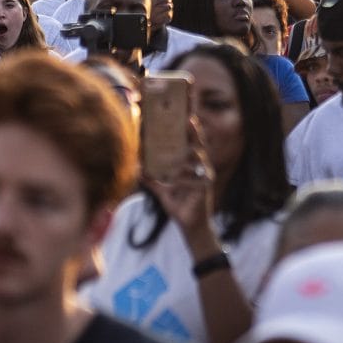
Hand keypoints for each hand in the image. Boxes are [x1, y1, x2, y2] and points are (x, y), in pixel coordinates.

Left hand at [144, 123, 217, 251]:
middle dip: (194, 132)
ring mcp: (204, 177)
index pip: (193, 144)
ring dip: (186, 154)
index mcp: (193, 165)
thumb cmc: (180, 205)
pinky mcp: (204, 189)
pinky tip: (174, 180)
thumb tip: (138, 169)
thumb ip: (152, 180)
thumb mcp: (163, 191)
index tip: (186, 115)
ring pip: (197, 159)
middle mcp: (201, 168)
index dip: (191, 130)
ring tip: (174, 147)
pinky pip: (192, 180)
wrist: (191, 227)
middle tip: (188, 119)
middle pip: (198, 145)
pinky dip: (182, 179)